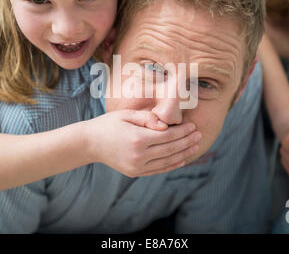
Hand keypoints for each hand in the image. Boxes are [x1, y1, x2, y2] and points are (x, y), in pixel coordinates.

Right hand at [86, 110, 200, 176]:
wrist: (89, 143)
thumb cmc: (109, 124)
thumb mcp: (126, 115)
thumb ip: (147, 119)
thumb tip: (166, 126)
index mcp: (137, 139)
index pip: (167, 136)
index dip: (182, 132)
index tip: (193, 126)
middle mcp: (138, 156)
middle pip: (170, 149)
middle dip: (187, 142)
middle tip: (199, 135)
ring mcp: (137, 167)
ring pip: (167, 161)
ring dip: (184, 154)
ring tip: (195, 146)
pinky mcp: (135, 173)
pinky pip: (158, 169)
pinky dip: (172, 165)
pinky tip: (182, 159)